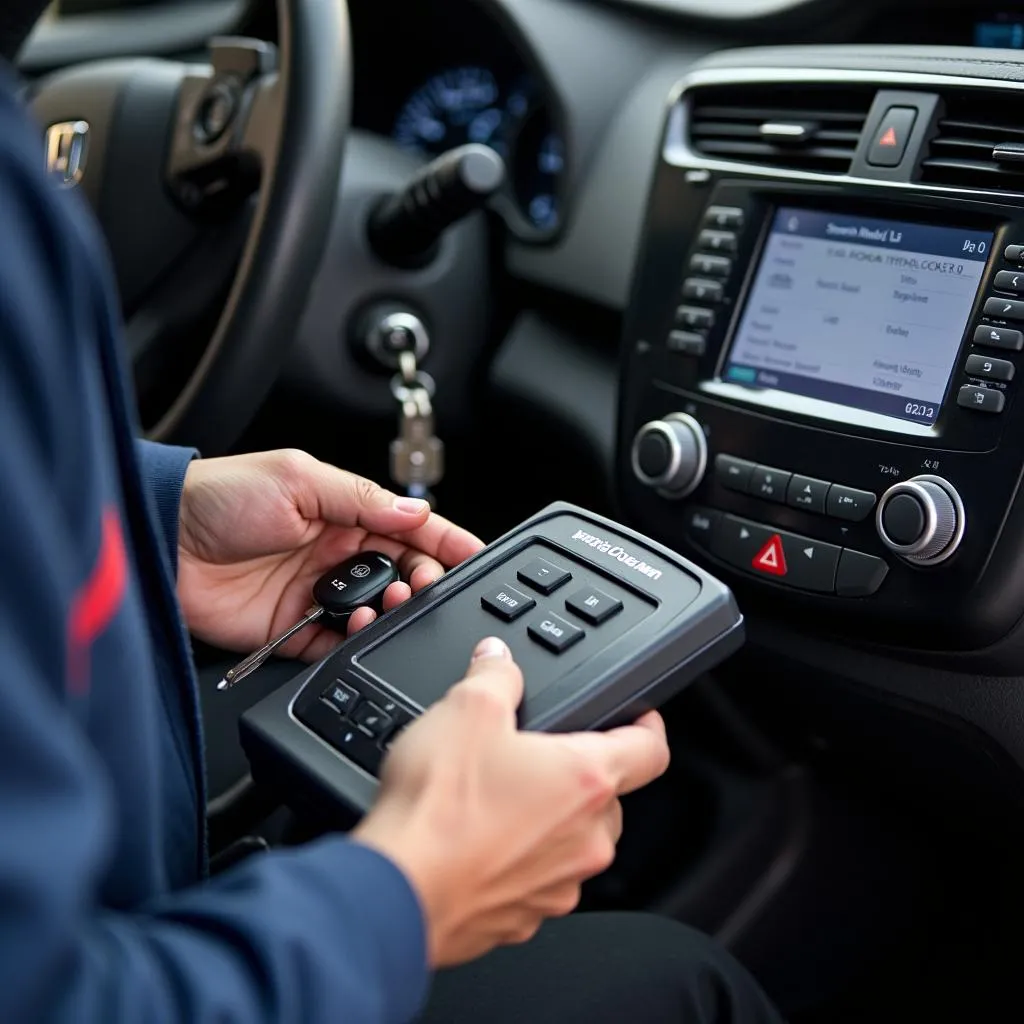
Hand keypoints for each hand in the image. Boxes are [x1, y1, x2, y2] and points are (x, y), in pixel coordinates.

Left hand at [177, 449, 482, 659]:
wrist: (162, 541)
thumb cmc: (220, 497)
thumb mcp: (299, 480)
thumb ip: (361, 500)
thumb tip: (416, 513)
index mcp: (343, 512)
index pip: (409, 528)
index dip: (444, 541)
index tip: (474, 555)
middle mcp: (335, 554)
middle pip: (401, 573)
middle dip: (424, 580)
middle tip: (425, 584)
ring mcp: (315, 593)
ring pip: (376, 612)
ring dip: (391, 611)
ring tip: (388, 604)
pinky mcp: (292, 630)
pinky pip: (336, 644)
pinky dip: (354, 642)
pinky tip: (357, 628)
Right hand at [353, 637, 670, 967]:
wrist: (397, 892)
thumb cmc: (438, 810)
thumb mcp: (466, 709)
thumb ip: (494, 675)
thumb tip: (498, 659)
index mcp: (586, 781)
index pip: (651, 750)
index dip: (648, 725)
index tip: (640, 717)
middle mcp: (585, 840)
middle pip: (607, 799)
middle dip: (577, 776)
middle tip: (532, 758)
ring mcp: (557, 886)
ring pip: (570, 843)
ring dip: (545, 822)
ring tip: (492, 802)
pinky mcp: (523, 920)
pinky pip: (534, 881)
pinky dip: (515, 862)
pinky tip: (473, 843)